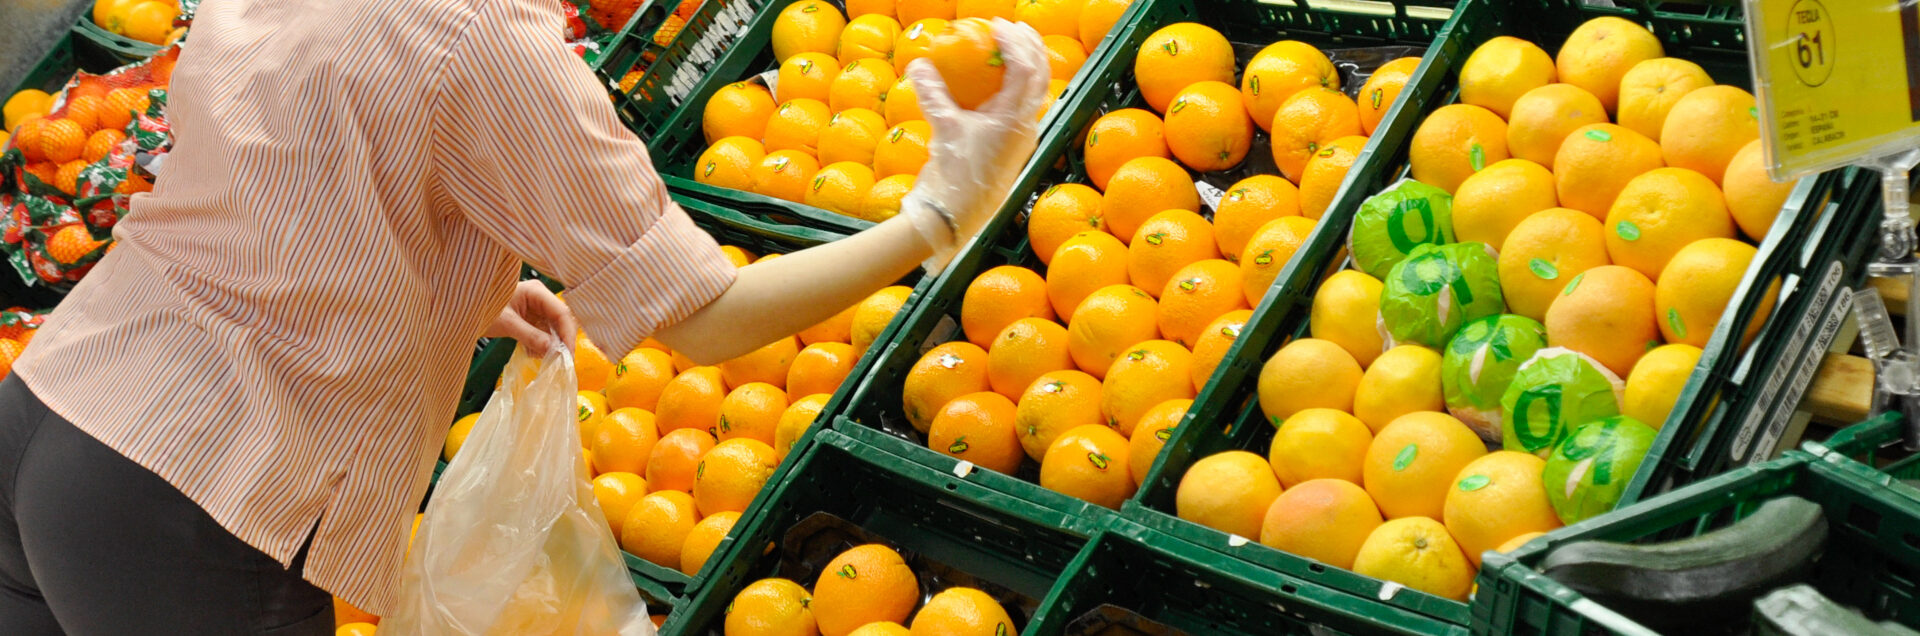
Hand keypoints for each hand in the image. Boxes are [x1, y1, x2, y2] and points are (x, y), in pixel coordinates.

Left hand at [486, 280, 577, 356]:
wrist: (464, 309)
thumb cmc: (482, 309)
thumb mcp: (507, 323)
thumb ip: (531, 336)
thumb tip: (554, 350)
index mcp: (536, 292)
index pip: (562, 312)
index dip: (568, 334)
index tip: (568, 354)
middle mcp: (541, 298)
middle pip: (562, 321)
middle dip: (560, 341)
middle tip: (559, 360)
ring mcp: (537, 308)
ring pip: (555, 329)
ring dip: (549, 345)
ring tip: (535, 353)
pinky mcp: (532, 318)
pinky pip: (545, 333)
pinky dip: (540, 345)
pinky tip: (529, 350)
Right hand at [900, 18, 1049, 272]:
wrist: (957, 216)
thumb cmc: (954, 175)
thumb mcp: (942, 128)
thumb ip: (932, 93)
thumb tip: (917, 64)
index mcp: (1014, 120)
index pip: (1025, 70)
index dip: (1015, 43)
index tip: (998, 26)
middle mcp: (1025, 127)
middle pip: (1040, 78)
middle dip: (1032, 48)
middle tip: (1017, 27)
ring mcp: (1022, 138)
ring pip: (1034, 93)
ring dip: (1028, 66)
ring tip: (1012, 48)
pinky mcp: (1013, 146)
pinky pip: (1020, 108)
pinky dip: (1013, 87)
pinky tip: (995, 82)